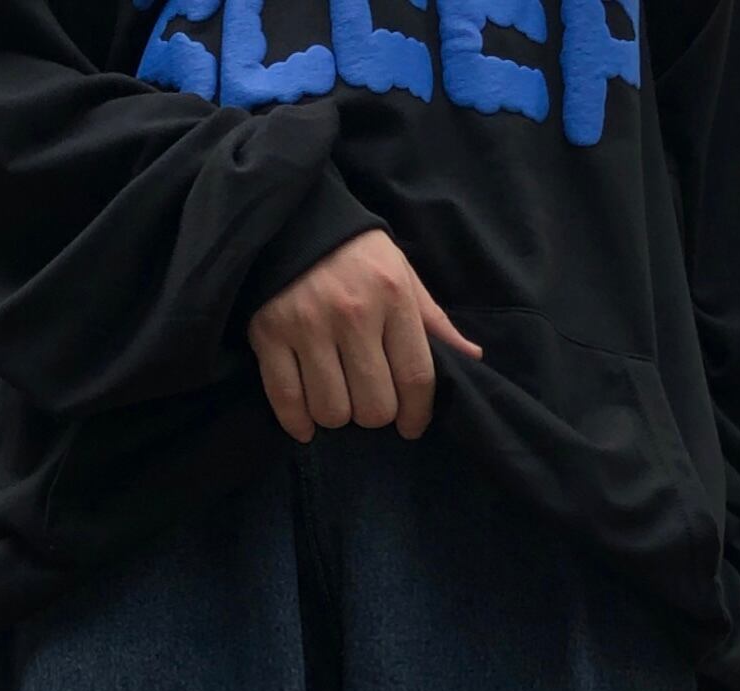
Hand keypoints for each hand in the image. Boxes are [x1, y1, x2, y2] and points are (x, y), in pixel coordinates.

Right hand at [247, 231, 483, 443]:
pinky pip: (287, 401)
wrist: (290, 216)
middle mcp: (352, 312)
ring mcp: (306, 325)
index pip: (416, 377)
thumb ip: (432, 320)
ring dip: (338, 416)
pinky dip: (299, 423)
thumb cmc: (354, 252)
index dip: (418, 414)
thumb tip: (471, 357)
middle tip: (369, 400)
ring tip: (338, 398)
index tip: (412, 425)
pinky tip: (308, 423)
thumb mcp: (401, 272)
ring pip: (332, 411)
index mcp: (392, 295)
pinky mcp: (268, 334)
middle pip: (374, 406)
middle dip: (376, 414)